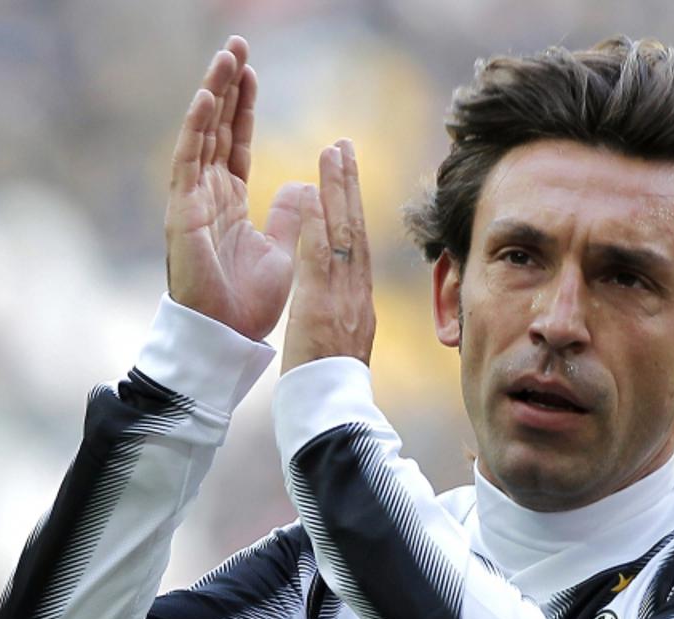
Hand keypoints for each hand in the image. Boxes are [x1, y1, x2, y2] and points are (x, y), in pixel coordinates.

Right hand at [165, 36, 305, 340]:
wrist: (228, 336)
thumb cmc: (249, 302)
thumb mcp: (281, 249)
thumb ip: (286, 215)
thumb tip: (300, 184)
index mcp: (229, 202)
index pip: (236, 142)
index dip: (243, 107)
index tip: (253, 70)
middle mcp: (207, 195)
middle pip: (217, 129)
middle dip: (226, 86)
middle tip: (236, 45)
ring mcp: (192, 202)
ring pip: (202, 135)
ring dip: (214, 95)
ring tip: (226, 56)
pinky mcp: (184, 214)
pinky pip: (189, 163)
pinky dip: (198, 129)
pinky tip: (209, 98)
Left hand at [281, 139, 375, 372]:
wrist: (333, 417)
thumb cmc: (330, 391)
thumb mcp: (341, 347)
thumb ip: (341, 318)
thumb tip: (342, 304)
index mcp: (358, 305)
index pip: (357, 248)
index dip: (352, 209)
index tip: (346, 177)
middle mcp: (358, 296)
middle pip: (357, 231)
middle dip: (349, 187)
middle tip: (343, 146)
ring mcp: (345, 300)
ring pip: (344, 236)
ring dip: (337, 191)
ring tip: (332, 153)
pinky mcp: (324, 308)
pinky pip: (323, 260)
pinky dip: (321, 226)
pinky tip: (315, 195)